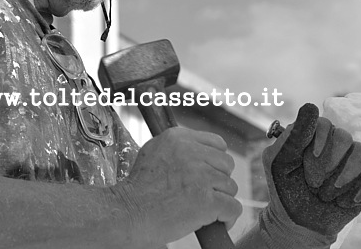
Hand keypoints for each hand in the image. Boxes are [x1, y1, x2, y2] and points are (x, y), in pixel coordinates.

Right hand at [117, 127, 241, 245]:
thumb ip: (178, 148)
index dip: (214, 162)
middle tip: (203, 194)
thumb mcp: (153, 152)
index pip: (218, 143)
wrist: (127, 213)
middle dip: (218, 181)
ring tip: (202, 210)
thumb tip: (201, 152)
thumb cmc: (138, 189)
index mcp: (178, 138)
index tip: (206, 175)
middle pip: (226, 164)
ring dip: (221, 200)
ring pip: (231, 187)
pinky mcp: (207, 200)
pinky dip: (227, 218)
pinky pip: (233, 207)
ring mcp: (200, 176)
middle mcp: (191, 152)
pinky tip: (214, 222)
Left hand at [262, 103, 360, 240]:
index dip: (321, 140)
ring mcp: (351, 159)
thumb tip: (311, 106)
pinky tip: (343, 201)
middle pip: (344, 138)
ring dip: (344, 178)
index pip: (324, 124)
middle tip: (314, 184)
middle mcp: (333, 143)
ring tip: (327, 195)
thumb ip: (294, 135)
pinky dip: (359, 189)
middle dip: (329, 164)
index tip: (312, 157)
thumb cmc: (284, 188)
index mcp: (311, 135)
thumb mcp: (279, 162)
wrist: (299, 222)